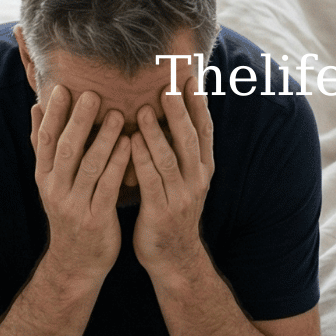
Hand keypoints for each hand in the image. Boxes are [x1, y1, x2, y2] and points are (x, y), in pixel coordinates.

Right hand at [31, 87, 130, 289]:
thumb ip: (45, 146)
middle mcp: (55, 189)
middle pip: (66, 149)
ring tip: (117, 114)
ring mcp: (75, 205)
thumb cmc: (69, 211)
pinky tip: (131, 144)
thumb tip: (36, 108)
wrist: (76, 262)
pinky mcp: (95, 220)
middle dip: (77, 120)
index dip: (53, 114)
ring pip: (89, 166)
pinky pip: (107, 187)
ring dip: (103, 139)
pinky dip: (118, 164)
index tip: (62, 88)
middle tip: (92, 93)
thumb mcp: (51, 181)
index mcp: (45, 177)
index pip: (46, 140)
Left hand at [131, 75, 214, 281]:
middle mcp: (197, 180)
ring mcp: (181, 197)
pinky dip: (141, 160)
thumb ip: (178, 149)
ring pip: (170, 159)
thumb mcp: (183, 179)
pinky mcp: (162, 212)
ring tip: (141, 110)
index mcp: (203, 169)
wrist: (174, 257)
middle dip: (180, 111)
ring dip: (156, 133)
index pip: (205, 130)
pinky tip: (130, 143)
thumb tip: (170, 112)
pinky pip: (151, 182)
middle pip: (190, 140)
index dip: (199, 104)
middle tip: (170, 84)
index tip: (191, 77)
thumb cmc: (171, 209)